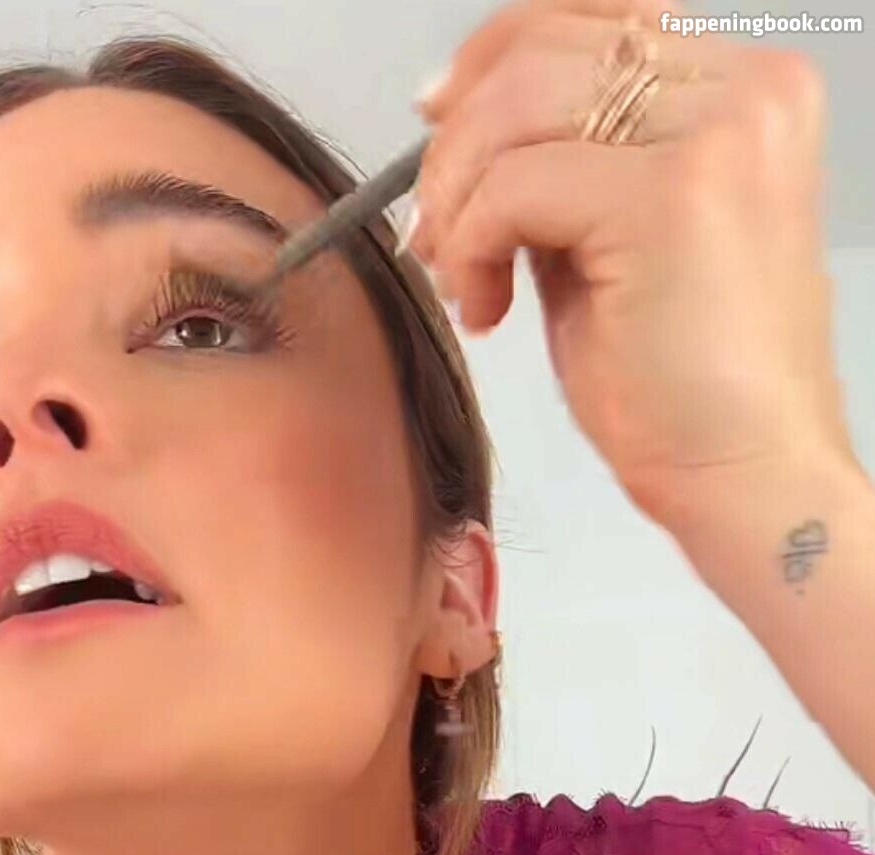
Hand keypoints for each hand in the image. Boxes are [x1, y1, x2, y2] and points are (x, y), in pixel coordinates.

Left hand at [406, 0, 855, 526]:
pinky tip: (488, 308)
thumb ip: (569, 164)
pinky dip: (472, 245)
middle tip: (432, 228)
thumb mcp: (618, 238)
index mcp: (752, 88)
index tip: (436, 122)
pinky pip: (513, 185)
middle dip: (458, 140)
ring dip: (457, 195)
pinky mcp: (669, 198)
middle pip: (544, 48)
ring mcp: (717, 135)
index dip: (495, 62)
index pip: (594, 19)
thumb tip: (462, 122)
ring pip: (517, 106)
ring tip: (463, 277)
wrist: (745, 479)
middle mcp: (748, 91)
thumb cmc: (687, 387)